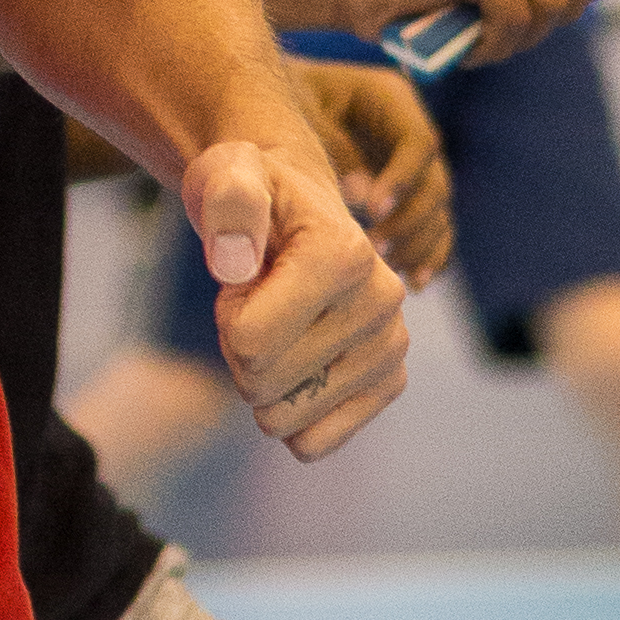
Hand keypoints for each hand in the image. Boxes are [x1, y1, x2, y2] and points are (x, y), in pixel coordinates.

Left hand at [182, 137, 408, 461]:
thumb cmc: (253, 192)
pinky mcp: (390, 381)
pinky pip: (315, 443)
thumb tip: (235, 262)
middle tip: (259, 299)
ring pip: (283, 418)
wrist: (294, 209)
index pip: (249, 341)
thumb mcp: (227, 176)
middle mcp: (384, 300)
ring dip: (261, 380)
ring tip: (278, 323)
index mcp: (345, 253)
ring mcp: (393, 345)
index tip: (244, 276)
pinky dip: (289, 417)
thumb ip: (226, 204)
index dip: (229, 314)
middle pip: (261, 382)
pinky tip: (294, 370)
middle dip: (240, 348)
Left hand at [288, 58, 451, 288]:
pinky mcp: (407, 194)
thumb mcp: (298, 114)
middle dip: (410, 220)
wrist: (262, 103)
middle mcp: (410, 130)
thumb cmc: (276, 107)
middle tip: (377, 249)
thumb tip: (360, 197)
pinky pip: (432, 227)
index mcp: (390, 97)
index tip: (373, 211)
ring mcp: (414, 164)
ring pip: (438, 209)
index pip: (418, 141)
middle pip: (435, 182)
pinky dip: (426, 253)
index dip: (402, 178)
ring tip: (393, 270)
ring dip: (420, 242)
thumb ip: (329, 149)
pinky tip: (415, 281)